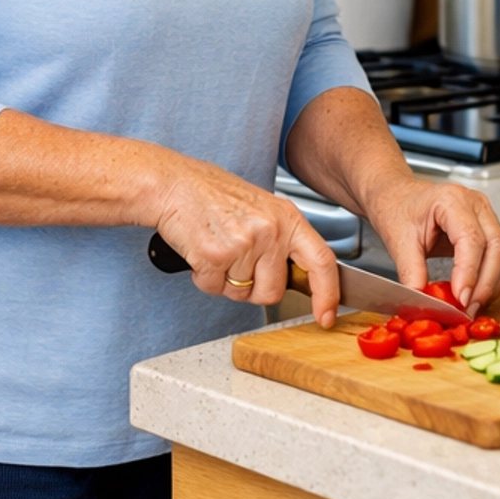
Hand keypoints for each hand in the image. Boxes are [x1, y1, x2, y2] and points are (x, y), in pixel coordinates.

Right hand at [153, 158, 342, 325]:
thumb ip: (281, 239)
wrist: (173, 184)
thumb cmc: (211, 194)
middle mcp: (269, 231)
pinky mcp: (215, 256)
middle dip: (253, 288)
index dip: (327, 293)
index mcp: (286, 217)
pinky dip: (204, 277)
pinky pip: (214, 288)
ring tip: (217, 248)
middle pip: (273, 292)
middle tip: (236, 262)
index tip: (326, 314)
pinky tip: (201, 251)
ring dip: (225, 281)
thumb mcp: (261, 208)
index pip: (321, 261)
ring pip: (240, 293)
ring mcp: (243, 244)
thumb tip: (297, 275)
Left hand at [366, 176, 499, 312]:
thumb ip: (412, 273)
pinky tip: (476, 294)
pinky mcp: (489, 230)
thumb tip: (425, 303)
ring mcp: (486, 216)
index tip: (461, 300)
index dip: (469, 274)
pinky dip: (492, 279)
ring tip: (471, 306)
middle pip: (497, 248)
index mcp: (452, 201)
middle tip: (468, 310)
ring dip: (492, 285)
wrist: (397, 197)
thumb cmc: (397, 209)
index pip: (472, 240)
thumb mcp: (398, 241)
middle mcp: (476, 206)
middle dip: (486, 285)